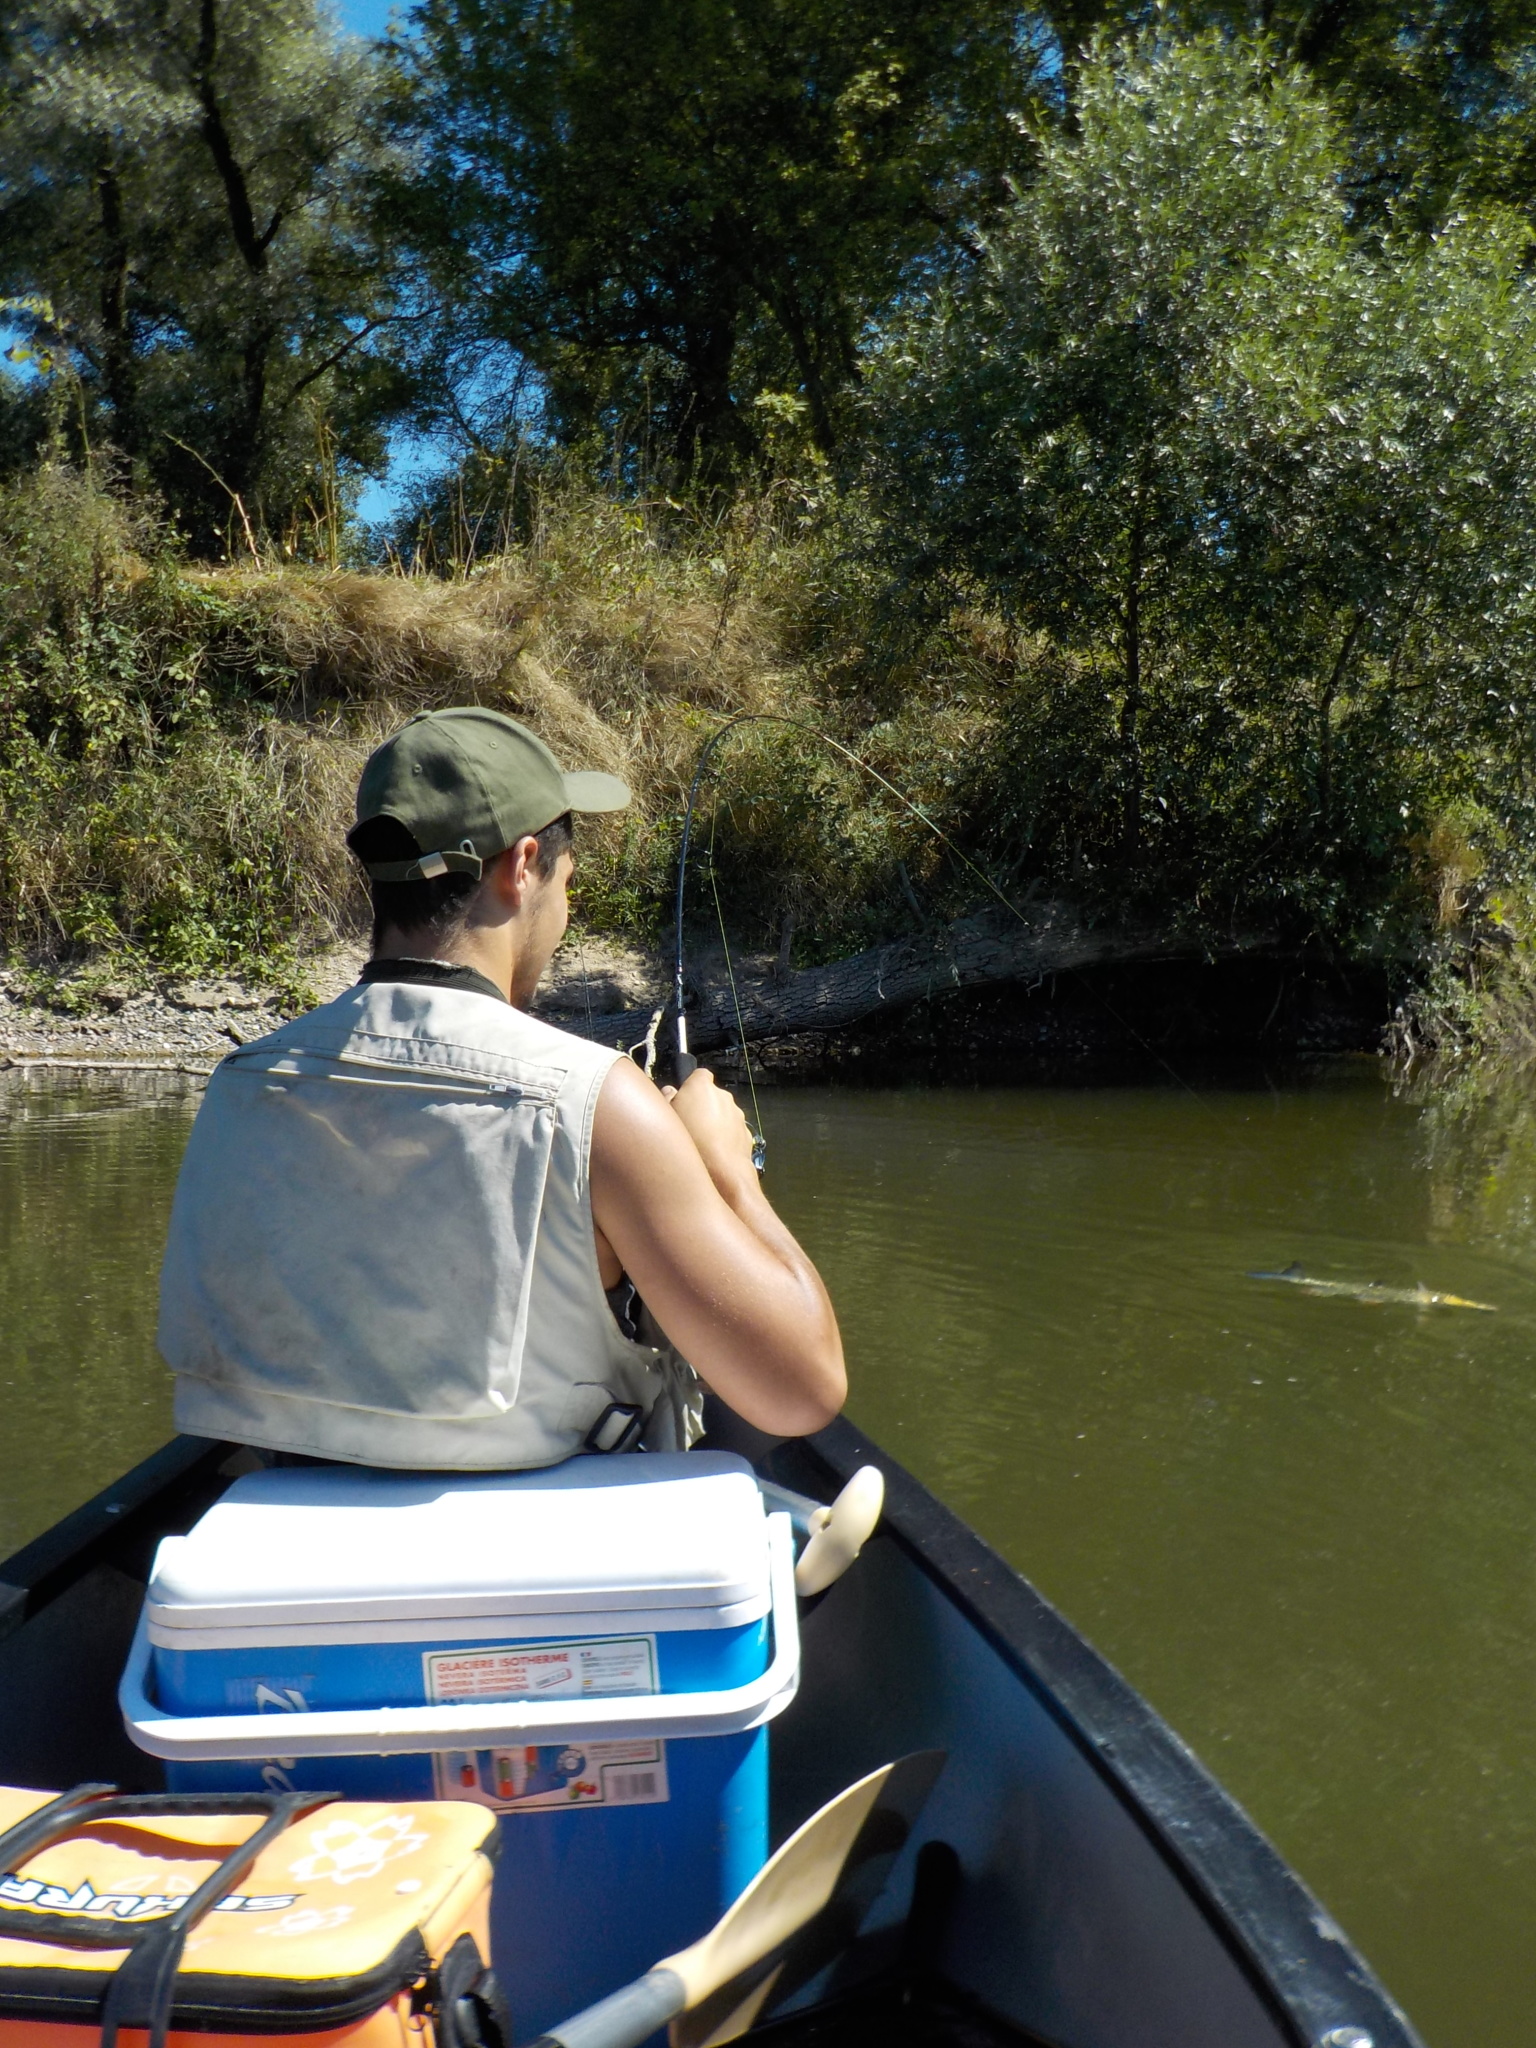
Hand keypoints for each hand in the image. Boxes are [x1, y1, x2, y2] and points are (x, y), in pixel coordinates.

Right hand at [661, 1069, 756, 1196]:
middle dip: (702, 1107)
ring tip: (699, 1145)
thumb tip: (670, 1092)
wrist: (723, 1174)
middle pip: (711, 1096)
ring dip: (714, 1125)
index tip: (681, 1102)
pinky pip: (732, 1133)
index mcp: (702, 1087)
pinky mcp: (747, 1136)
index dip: (690, 1087)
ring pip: (723, 1116)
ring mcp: (738, 1116)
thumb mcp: (666, 1118)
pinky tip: (712, 1156)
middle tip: (686, 1125)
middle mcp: (724, 1097)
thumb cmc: (689, 1142)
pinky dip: (724, 1140)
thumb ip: (667, 1100)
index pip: (698, 1075)